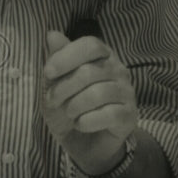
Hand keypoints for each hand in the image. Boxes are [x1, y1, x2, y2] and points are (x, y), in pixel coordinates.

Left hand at [42, 30, 137, 175]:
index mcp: (102, 57)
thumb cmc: (70, 108)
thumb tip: (52, 34)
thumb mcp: (56, 84)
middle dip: (63, 88)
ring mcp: (127, 93)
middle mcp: (119, 71)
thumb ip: (57, 59)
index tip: (48, 72)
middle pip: (89, 71)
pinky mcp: (129, 115)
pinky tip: (81, 124)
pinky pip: (108, 115)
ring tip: (68, 113)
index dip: (67, 56)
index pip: (91, 45)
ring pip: (98, 94)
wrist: (84, 143)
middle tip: (52, 101)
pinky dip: (86, 122)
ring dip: (74, 106)